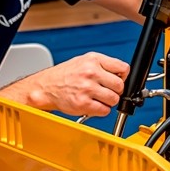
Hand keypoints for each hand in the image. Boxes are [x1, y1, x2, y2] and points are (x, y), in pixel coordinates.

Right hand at [11, 52, 129, 117]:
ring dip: (108, 102)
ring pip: (114, 99)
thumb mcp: (84, 61)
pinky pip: (104, 110)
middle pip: (120, 86)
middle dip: (115, 91)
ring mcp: (87, 88)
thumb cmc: (65, 75)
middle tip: (106, 91)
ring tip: (98, 98)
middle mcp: (90, 72)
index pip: (123, 68)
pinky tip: (92, 104)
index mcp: (93, 60)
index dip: (123, 77)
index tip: (117, 80)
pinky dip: (101, 110)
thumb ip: (103, 65)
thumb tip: (122, 75)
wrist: (46, 87)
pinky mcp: (83, 103)